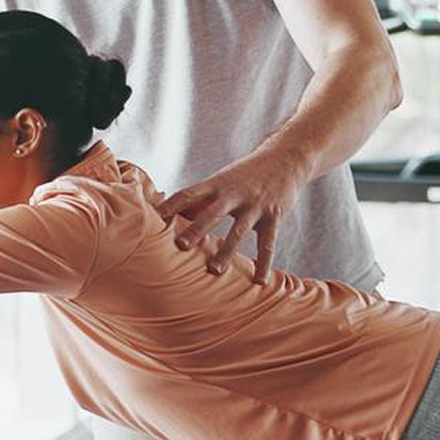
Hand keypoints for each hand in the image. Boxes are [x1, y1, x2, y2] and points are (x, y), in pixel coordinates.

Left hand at [156, 148, 308, 283]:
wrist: (286, 158)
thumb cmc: (245, 174)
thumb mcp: (222, 180)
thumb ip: (200, 199)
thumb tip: (169, 214)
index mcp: (217, 184)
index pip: (189, 194)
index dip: (171, 205)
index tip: (154, 217)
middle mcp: (235, 193)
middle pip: (213, 212)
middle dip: (197, 229)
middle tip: (181, 245)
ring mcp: (256, 205)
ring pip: (239, 231)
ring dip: (227, 251)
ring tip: (214, 270)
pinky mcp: (274, 216)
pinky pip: (268, 244)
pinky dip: (263, 263)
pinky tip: (259, 281)